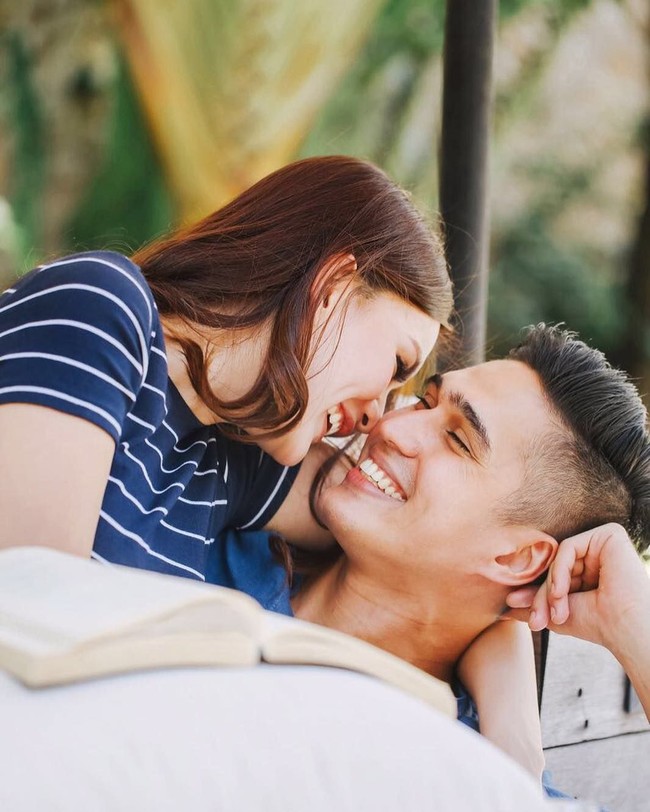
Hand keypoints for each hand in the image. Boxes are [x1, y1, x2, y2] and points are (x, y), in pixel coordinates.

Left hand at [504, 523, 649, 655]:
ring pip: (559, 557)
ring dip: (550, 588)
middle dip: (542, 595)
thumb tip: (505, 605)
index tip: (525, 617)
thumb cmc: (599, 625)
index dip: (538, 595)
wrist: (626, 630)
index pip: (554, 573)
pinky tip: (562, 593)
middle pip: (555, 565)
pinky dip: (559, 572)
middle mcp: (598, 554)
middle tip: (537, 622)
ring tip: (555, 615)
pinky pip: (568, 547)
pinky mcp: (609, 534)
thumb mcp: (557, 612)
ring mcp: (603, 543)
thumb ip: (534, 603)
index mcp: (591, 570)